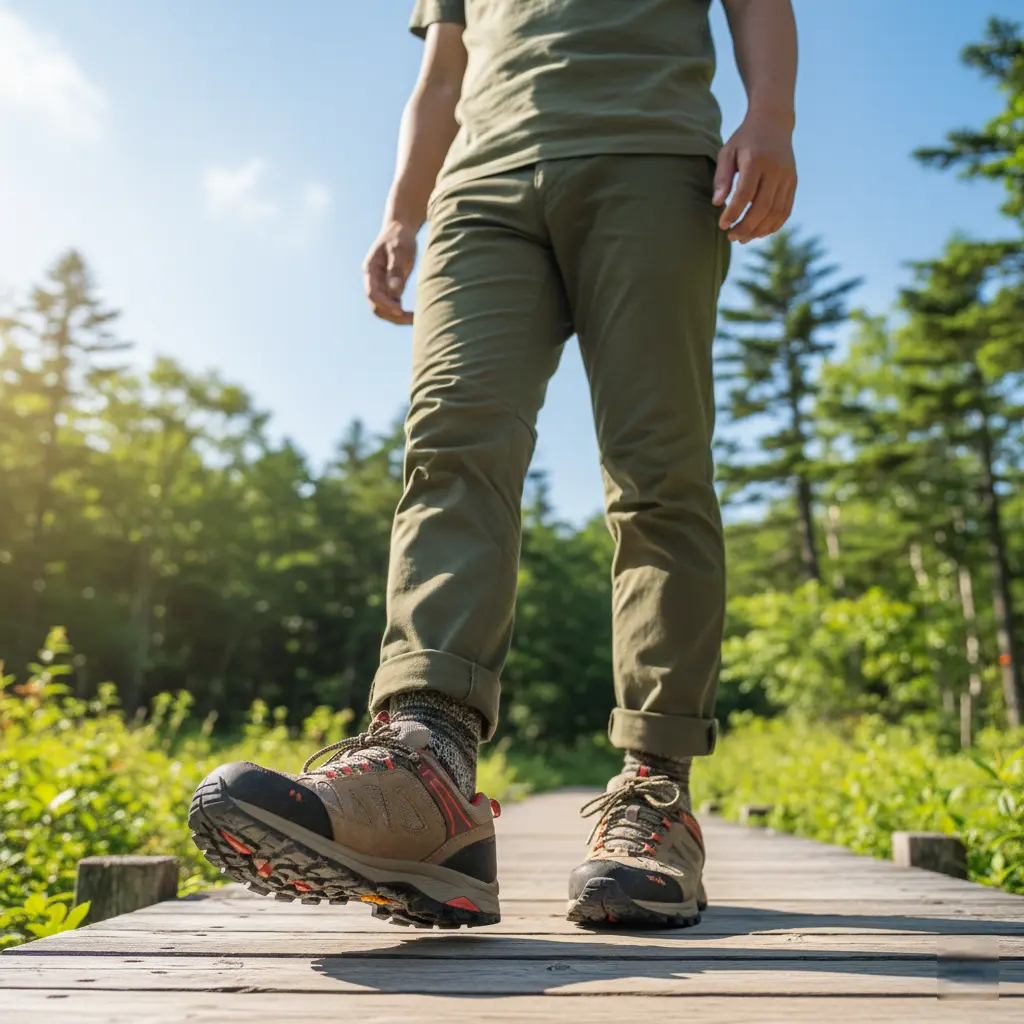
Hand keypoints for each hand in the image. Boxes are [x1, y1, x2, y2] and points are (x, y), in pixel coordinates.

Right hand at [362, 220, 417, 324]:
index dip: (385, 304)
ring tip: (416, 320)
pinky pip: (393, 306)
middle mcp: (373, 281)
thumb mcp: (399, 250)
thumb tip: (395, 291)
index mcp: (370, 271)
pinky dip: (402, 313)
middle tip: (412, 319)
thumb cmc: (399, 237)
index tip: (400, 309)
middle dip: (392, 315)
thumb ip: (396, 270)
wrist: (400, 229)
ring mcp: (381, 286)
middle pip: (377, 306)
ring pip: (384, 309)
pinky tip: (416, 315)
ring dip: (397, 317)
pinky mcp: (391, 288)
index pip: (373, 294)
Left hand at [713, 112, 795, 243]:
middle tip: (732, 237)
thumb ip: (722, 177)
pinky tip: (760, 232)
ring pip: (776, 212)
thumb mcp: (728, 152)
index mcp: (756, 160)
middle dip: (746, 227)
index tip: (722, 225)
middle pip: (762, 207)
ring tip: (743, 238)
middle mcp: (775, 170)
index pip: (745, 194)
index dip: (733, 213)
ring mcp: (787, 177)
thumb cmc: (745, 140)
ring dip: (760, 230)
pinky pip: (786, 210)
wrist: (773, 122)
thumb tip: (717, 203)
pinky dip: (774, 225)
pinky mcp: (793, 183)